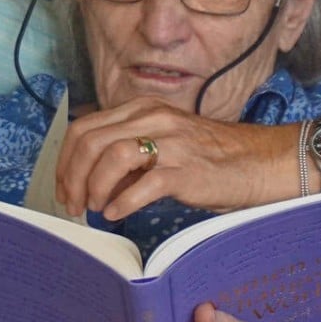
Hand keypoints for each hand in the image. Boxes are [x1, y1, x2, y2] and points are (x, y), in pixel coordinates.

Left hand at [55, 97, 277, 219]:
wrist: (255, 162)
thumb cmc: (208, 156)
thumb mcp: (162, 140)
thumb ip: (127, 151)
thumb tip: (90, 181)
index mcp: (144, 109)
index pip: (85, 128)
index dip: (65, 161)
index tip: (64, 187)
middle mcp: (154, 119)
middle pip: (91, 142)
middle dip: (72, 178)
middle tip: (74, 204)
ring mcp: (171, 143)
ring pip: (111, 157)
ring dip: (94, 188)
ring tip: (97, 207)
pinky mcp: (187, 169)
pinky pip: (143, 185)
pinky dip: (123, 202)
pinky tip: (117, 213)